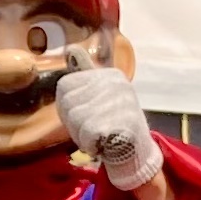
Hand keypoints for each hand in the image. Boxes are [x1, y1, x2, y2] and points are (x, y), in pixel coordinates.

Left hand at [56, 52, 162, 193]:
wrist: (135, 149)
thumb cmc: (110, 122)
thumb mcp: (96, 94)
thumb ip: (82, 73)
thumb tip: (70, 50)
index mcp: (108, 75)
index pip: (65, 86)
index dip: (67, 106)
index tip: (84, 113)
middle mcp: (115, 83)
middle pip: (67, 103)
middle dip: (73, 121)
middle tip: (91, 126)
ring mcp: (119, 102)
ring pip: (75, 119)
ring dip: (81, 134)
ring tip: (98, 134)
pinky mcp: (120, 122)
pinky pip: (86, 134)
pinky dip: (90, 143)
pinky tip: (103, 142)